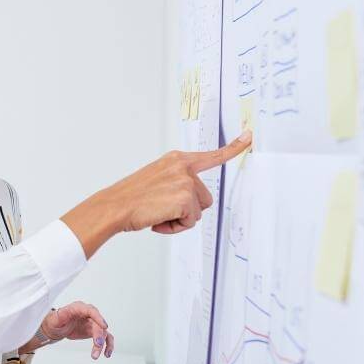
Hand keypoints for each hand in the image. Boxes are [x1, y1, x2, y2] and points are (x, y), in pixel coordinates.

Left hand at [42, 301, 114, 358]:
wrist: (56, 327)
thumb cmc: (56, 320)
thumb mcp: (55, 317)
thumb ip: (61, 314)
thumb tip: (63, 312)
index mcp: (78, 307)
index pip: (91, 310)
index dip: (99, 318)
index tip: (104, 326)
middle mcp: (88, 314)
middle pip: (98, 324)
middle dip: (99, 336)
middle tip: (97, 346)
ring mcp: (93, 323)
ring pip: (103, 332)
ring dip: (103, 344)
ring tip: (96, 354)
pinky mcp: (94, 331)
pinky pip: (105, 337)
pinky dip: (108, 345)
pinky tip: (106, 353)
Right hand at [62, 132, 251, 256]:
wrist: (114, 206)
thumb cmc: (130, 198)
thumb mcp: (155, 179)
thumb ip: (175, 181)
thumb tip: (189, 200)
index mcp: (175, 160)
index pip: (211, 154)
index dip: (234, 147)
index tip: (249, 135)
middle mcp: (183, 167)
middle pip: (205, 197)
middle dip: (187, 209)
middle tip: (161, 209)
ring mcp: (185, 181)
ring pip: (198, 211)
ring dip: (180, 219)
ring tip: (157, 214)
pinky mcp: (185, 198)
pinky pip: (190, 221)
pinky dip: (175, 227)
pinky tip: (158, 220)